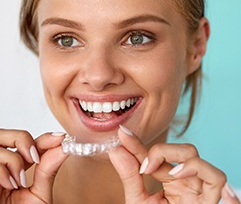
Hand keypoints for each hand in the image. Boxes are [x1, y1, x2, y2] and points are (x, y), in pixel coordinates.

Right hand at [0, 129, 67, 203]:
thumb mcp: (41, 192)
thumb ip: (49, 169)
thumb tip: (63, 146)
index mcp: (14, 168)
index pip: (24, 142)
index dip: (42, 137)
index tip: (60, 138)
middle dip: (20, 138)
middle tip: (35, 156)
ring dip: (13, 160)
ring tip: (22, 181)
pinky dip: (1, 173)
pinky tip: (11, 187)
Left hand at [109, 126, 239, 203]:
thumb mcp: (138, 200)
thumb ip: (129, 175)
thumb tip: (115, 150)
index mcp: (169, 178)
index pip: (154, 154)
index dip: (138, 143)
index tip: (123, 133)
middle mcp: (184, 180)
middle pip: (178, 148)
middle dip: (160, 150)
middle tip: (144, 167)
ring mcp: (197, 188)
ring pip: (195, 156)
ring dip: (176, 157)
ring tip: (161, 172)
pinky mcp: (208, 200)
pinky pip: (216, 177)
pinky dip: (199, 170)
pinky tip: (177, 175)